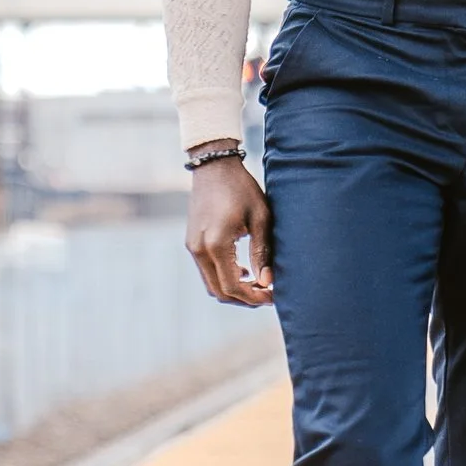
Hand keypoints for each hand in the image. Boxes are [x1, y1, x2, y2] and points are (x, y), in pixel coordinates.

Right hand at [187, 154, 275, 305]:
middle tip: (267, 295)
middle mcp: (199, 250)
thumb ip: (262, 252)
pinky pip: (206, 271)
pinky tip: (243, 270)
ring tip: (258, 284)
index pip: (232, 287)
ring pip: (211, 284)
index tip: (273, 296)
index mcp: (216, 244)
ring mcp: (192, 247)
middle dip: (243, 299)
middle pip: (219, 292)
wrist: (214, 167)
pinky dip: (223, 277)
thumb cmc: (242, 188)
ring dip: (233, 290)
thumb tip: (268, 282)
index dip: (253, 298)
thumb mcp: (260, 218)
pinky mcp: (192, 243)